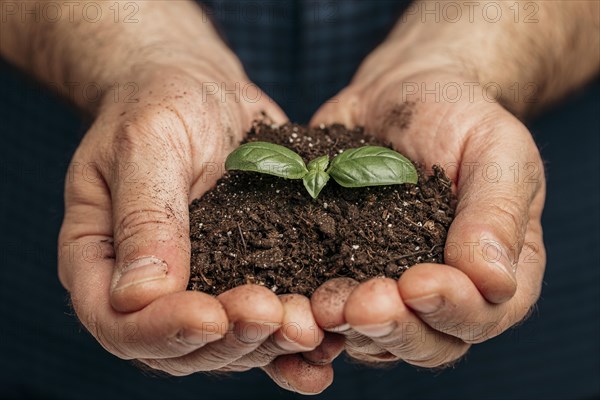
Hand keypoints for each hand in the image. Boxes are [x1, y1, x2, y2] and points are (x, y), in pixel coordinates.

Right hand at [57, 62, 331, 392]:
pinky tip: (324, 345)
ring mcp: (199, 287)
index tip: (212, 316)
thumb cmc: (161, 103)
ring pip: (226, 346)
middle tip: (273, 314)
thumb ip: (144, 215)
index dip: (162, 331)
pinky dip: (293, 345)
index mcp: (102, 256)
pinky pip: (264, 326)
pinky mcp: (244, 277)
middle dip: (229, 340)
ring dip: (268, 345)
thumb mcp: (147, 143)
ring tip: (308, 326)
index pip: (117, 322)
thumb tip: (138, 297)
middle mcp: (147, 285)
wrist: (202, 92)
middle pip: (178, 348)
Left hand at [309, 63, 545, 366]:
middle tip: (363, 303)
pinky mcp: (344, 275)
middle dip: (395, 329)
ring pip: (375, 337)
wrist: (398, 95)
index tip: (419, 283)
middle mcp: (445, 294)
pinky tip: (293, 297)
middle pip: (428, 343)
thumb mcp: (495, 149)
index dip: (453, 310)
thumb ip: (496, 213)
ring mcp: (391, 289)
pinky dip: (312, 313)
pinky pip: (329, 309)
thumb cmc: (458, 115)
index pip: (485, 314)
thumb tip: (493, 281)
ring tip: (323, 303)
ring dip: (349, 328)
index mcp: (495, 270)